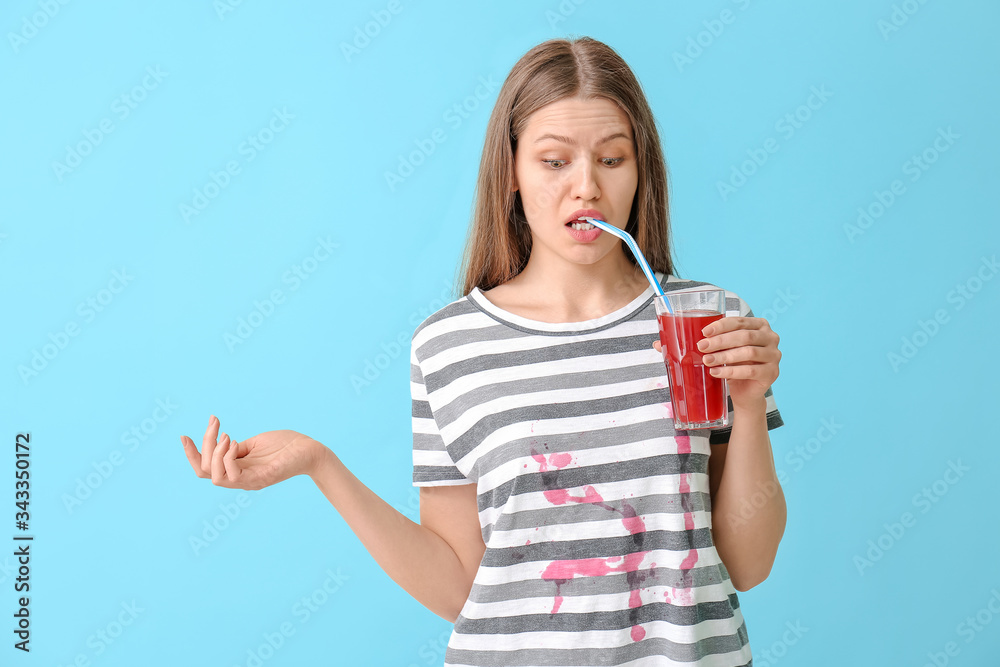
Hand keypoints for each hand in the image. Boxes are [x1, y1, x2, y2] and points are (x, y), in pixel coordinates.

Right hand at [181, 415, 322, 489]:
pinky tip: (234, 442)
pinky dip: (228, 458)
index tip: (184, 435)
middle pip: (205, 472)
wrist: (310, 450)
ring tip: (227, 436)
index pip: (205, 469)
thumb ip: (236, 447)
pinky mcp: (261, 478)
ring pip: (215, 477)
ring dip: (215, 453)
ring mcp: (250, 480)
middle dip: (202, 446)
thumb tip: (220, 443)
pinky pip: (234, 476)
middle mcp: (240, 478)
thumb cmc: (285, 445)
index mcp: (237, 469)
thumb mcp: (254, 443)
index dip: (191, 454)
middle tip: (215, 424)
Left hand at [652, 316, 780, 410]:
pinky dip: (731, 370)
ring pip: (748, 352)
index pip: (738, 320)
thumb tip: (656, 344)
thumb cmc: (729, 365)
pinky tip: (716, 373)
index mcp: (758, 325)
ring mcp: (774, 355)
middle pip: (743, 335)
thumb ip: (692, 343)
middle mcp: (770, 337)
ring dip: (724, 356)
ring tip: (706, 361)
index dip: (720, 325)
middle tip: (700, 348)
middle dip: (719, 341)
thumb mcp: (714, 351)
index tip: (702, 332)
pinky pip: (751, 370)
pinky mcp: (772, 373)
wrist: (744, 392)